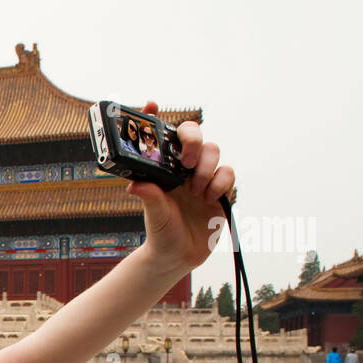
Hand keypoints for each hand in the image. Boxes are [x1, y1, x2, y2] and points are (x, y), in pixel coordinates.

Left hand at [124, 100, 235, 274]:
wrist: (178, 257)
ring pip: (213, 151)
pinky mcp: (220, 190)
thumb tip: (135, 184)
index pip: (160, 136)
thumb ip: (150, 198)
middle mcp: (182, 168)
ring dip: (205, 168)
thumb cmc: (161, 233)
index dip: (154, 116)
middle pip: (194, 134)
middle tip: (186, 160)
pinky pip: (228, 172)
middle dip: (192, 139)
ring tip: (195, 191)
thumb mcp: (153, 216)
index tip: (150, 104)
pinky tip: (208, 199)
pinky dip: (220, 182)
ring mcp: (202, 177)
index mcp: (163, 169)